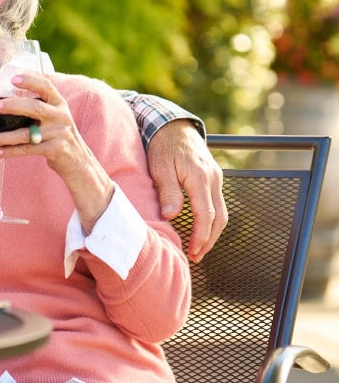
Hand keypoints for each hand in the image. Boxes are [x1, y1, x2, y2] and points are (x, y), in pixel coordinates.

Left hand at [0, 72, 113, 230]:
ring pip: (27, 133)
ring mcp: (59, 133)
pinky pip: (28, 149)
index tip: (13, 78)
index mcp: (59, 103)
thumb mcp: (54, 116)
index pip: (46, 86)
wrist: (79, 162)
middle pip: (35, 107)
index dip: (30, 80)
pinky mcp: (55, 149)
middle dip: (13, 105)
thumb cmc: (58, 135)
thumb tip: (3, 101)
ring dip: (5, 137)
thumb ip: (37, 107)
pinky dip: (11, 151)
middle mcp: (61, 116)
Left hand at [147, 120, 226, 261]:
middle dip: (209, 239)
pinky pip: (217, 204)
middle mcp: (213, 179)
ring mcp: (216, 178)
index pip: (206, 214)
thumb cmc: (163, 147)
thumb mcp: (159, 168)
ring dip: (212, 232)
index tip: (193, 251)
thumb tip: (171, 216)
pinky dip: (212, 220)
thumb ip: (167, 191)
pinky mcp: (213, 178)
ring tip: (199, 248)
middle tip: (196, 256)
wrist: (173, 126)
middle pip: (219, 217)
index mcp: (200, 177)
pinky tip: (201, 230)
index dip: (201, 235)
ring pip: (222, 212)